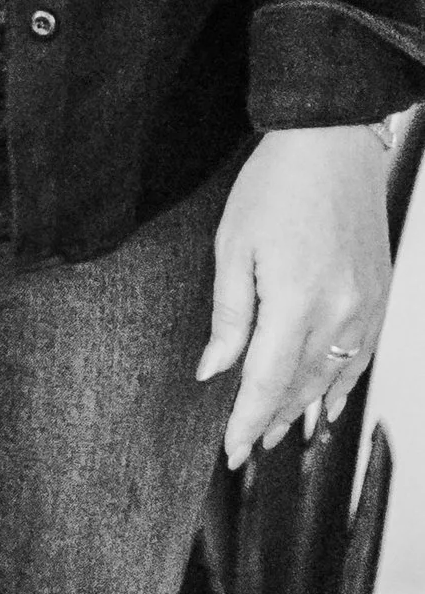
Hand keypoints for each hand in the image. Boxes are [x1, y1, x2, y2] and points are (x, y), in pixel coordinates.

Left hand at [198, 126, 393, 468]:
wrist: (332, 145)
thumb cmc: (277, 184)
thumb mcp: (233, 246)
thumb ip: (229, 315)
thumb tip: (214, 368)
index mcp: (296, 302)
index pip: (267, 382)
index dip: (246, 421)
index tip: (230, 449)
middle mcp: (339, 313)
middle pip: (301, 387)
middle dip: (272, 420)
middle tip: (247, 444)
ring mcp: (365, 307)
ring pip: (333, 377)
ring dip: (304, 409)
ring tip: (279, 432)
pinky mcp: (378, 296)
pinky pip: (360, 357)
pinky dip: (341, 385)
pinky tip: (327, 403)